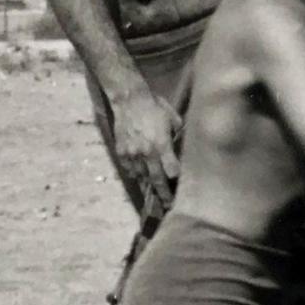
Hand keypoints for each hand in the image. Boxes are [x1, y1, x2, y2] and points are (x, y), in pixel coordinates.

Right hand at [111, 89, 181, 209]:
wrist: (129, 98)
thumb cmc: (154, 106)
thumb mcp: (173, 118)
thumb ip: (178, 135)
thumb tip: (182, 146)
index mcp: (162, 145)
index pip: (172, 170)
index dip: (176, 180)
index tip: (181, 189)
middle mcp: (147, 153)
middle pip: (156, 180)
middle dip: (163, 194)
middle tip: (168, 205)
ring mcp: (132, 153)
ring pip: (141, 176)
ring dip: (148, 184)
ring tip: (154, 192)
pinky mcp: (121, 151)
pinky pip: (129, 169)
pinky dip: (135, 173)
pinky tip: (139, 175)